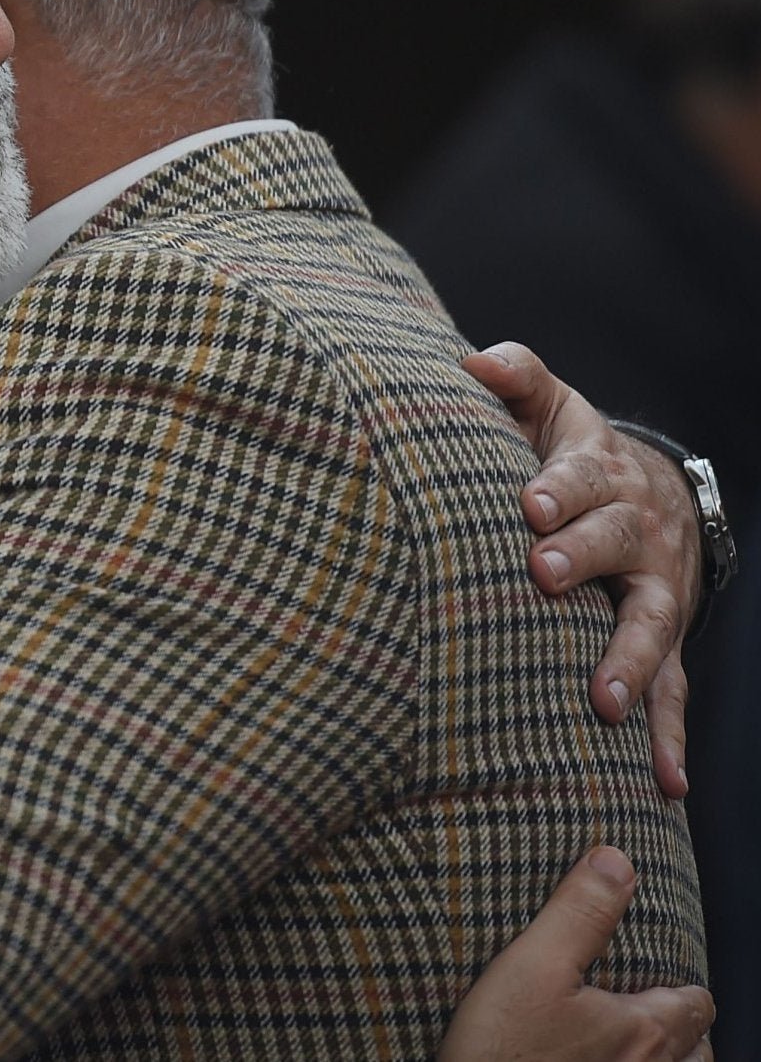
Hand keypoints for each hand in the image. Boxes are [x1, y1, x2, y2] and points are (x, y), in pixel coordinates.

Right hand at [438, 847, 711, 1061]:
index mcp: (643, 1029)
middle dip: (685, 1026)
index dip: (685, 987)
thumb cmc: (503, 1046)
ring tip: (645, 1043)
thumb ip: (579, 913)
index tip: (667, 976)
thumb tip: (617, 861)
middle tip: (659, 1007)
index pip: (694, 1005)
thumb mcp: (533, 964)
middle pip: (696, 1048)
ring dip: (671, 1057)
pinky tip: (607, 1060)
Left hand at [464, 343, 699, 798]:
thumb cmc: (565, 450)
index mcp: (600, 473)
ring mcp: (655, 591)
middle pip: (616, 543)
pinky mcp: (661, 641)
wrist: (647, 491)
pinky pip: (672, 693)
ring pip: (651, 625)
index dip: (558, 488)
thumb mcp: (546, 403)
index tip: (530, 503)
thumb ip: (512, 376)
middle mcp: (637, 532)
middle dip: (584, 558)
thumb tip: (470, 359)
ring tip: (603, 699)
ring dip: (630, 660)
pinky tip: (663, 782)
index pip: (581, 475)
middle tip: (545, 576)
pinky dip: (668, 737)